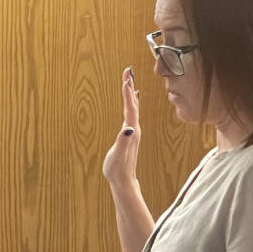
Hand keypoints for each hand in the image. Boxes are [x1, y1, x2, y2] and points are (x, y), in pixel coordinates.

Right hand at [101, 66, 140, 188]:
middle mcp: (134, 129)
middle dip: (130, 87)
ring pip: (133, 107)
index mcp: (131, 132)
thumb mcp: (117, 156)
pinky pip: (132, 113)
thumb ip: (123, 142)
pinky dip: (131, 103)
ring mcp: (133, 131)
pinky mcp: (130, 134)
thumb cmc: (117, 169)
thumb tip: (128, 128)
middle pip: (133, 103)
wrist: (124, 181)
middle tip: (127, 71)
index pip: (130, 108)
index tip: (125, 79)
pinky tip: (132, 100)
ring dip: (130, 92)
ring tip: (129, 80)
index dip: (127, 93)